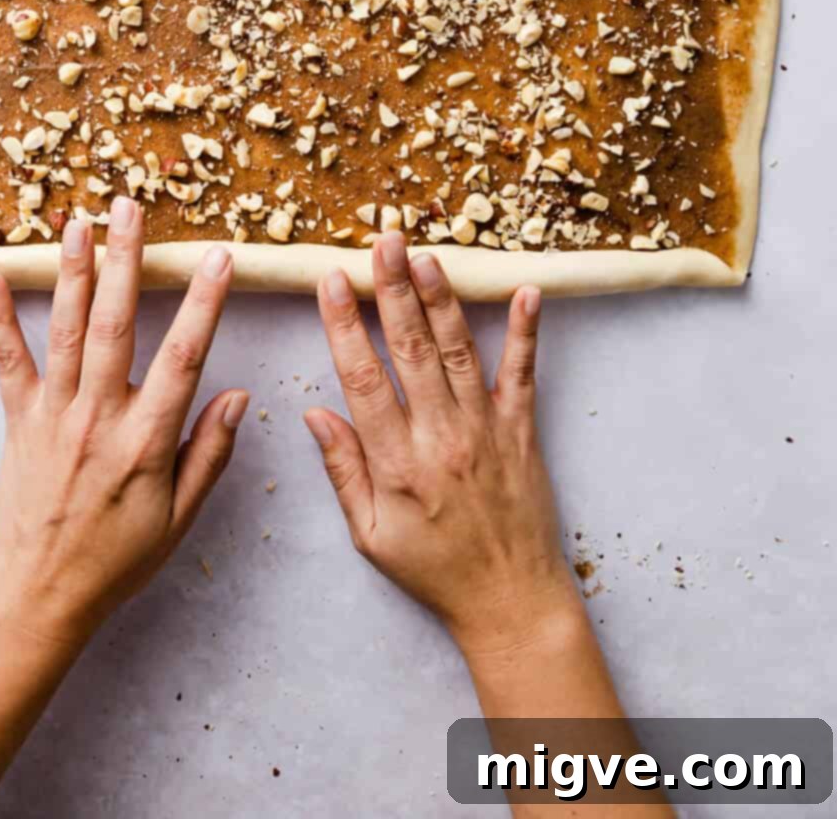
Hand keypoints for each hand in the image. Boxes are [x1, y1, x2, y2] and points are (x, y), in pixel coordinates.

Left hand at [0, 196, 247, 653]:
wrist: (38, 594)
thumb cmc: (116, 560)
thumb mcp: (179, 519)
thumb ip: (209, 453)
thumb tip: (238, 395)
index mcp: (145, 441)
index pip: (182, 358)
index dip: (203, 304)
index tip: (218, 257)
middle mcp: (98, 417)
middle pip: (114, 324)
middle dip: (124, 259)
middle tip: (129, 206)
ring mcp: (53, 415)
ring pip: (64, 330)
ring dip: (71, 270)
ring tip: (76, 220)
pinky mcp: (18, 420)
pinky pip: (8, 361)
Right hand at [304, 233, 577, 665]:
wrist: (510, 602)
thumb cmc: (434, 571)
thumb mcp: (371, 536)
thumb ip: (344, 471)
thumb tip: (315, 414)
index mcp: (398, 463)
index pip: (363, 378)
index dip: (345, 324)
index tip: (333, 280)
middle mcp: (441, 437)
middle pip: (411, 349)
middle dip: (394, 289)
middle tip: (382, 240)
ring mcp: (486, 430)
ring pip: (459, 350)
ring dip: (442, 298)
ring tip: (426, 254)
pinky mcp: (522, 432)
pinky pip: (523, 374)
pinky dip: (526, 332)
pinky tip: (526, 292)